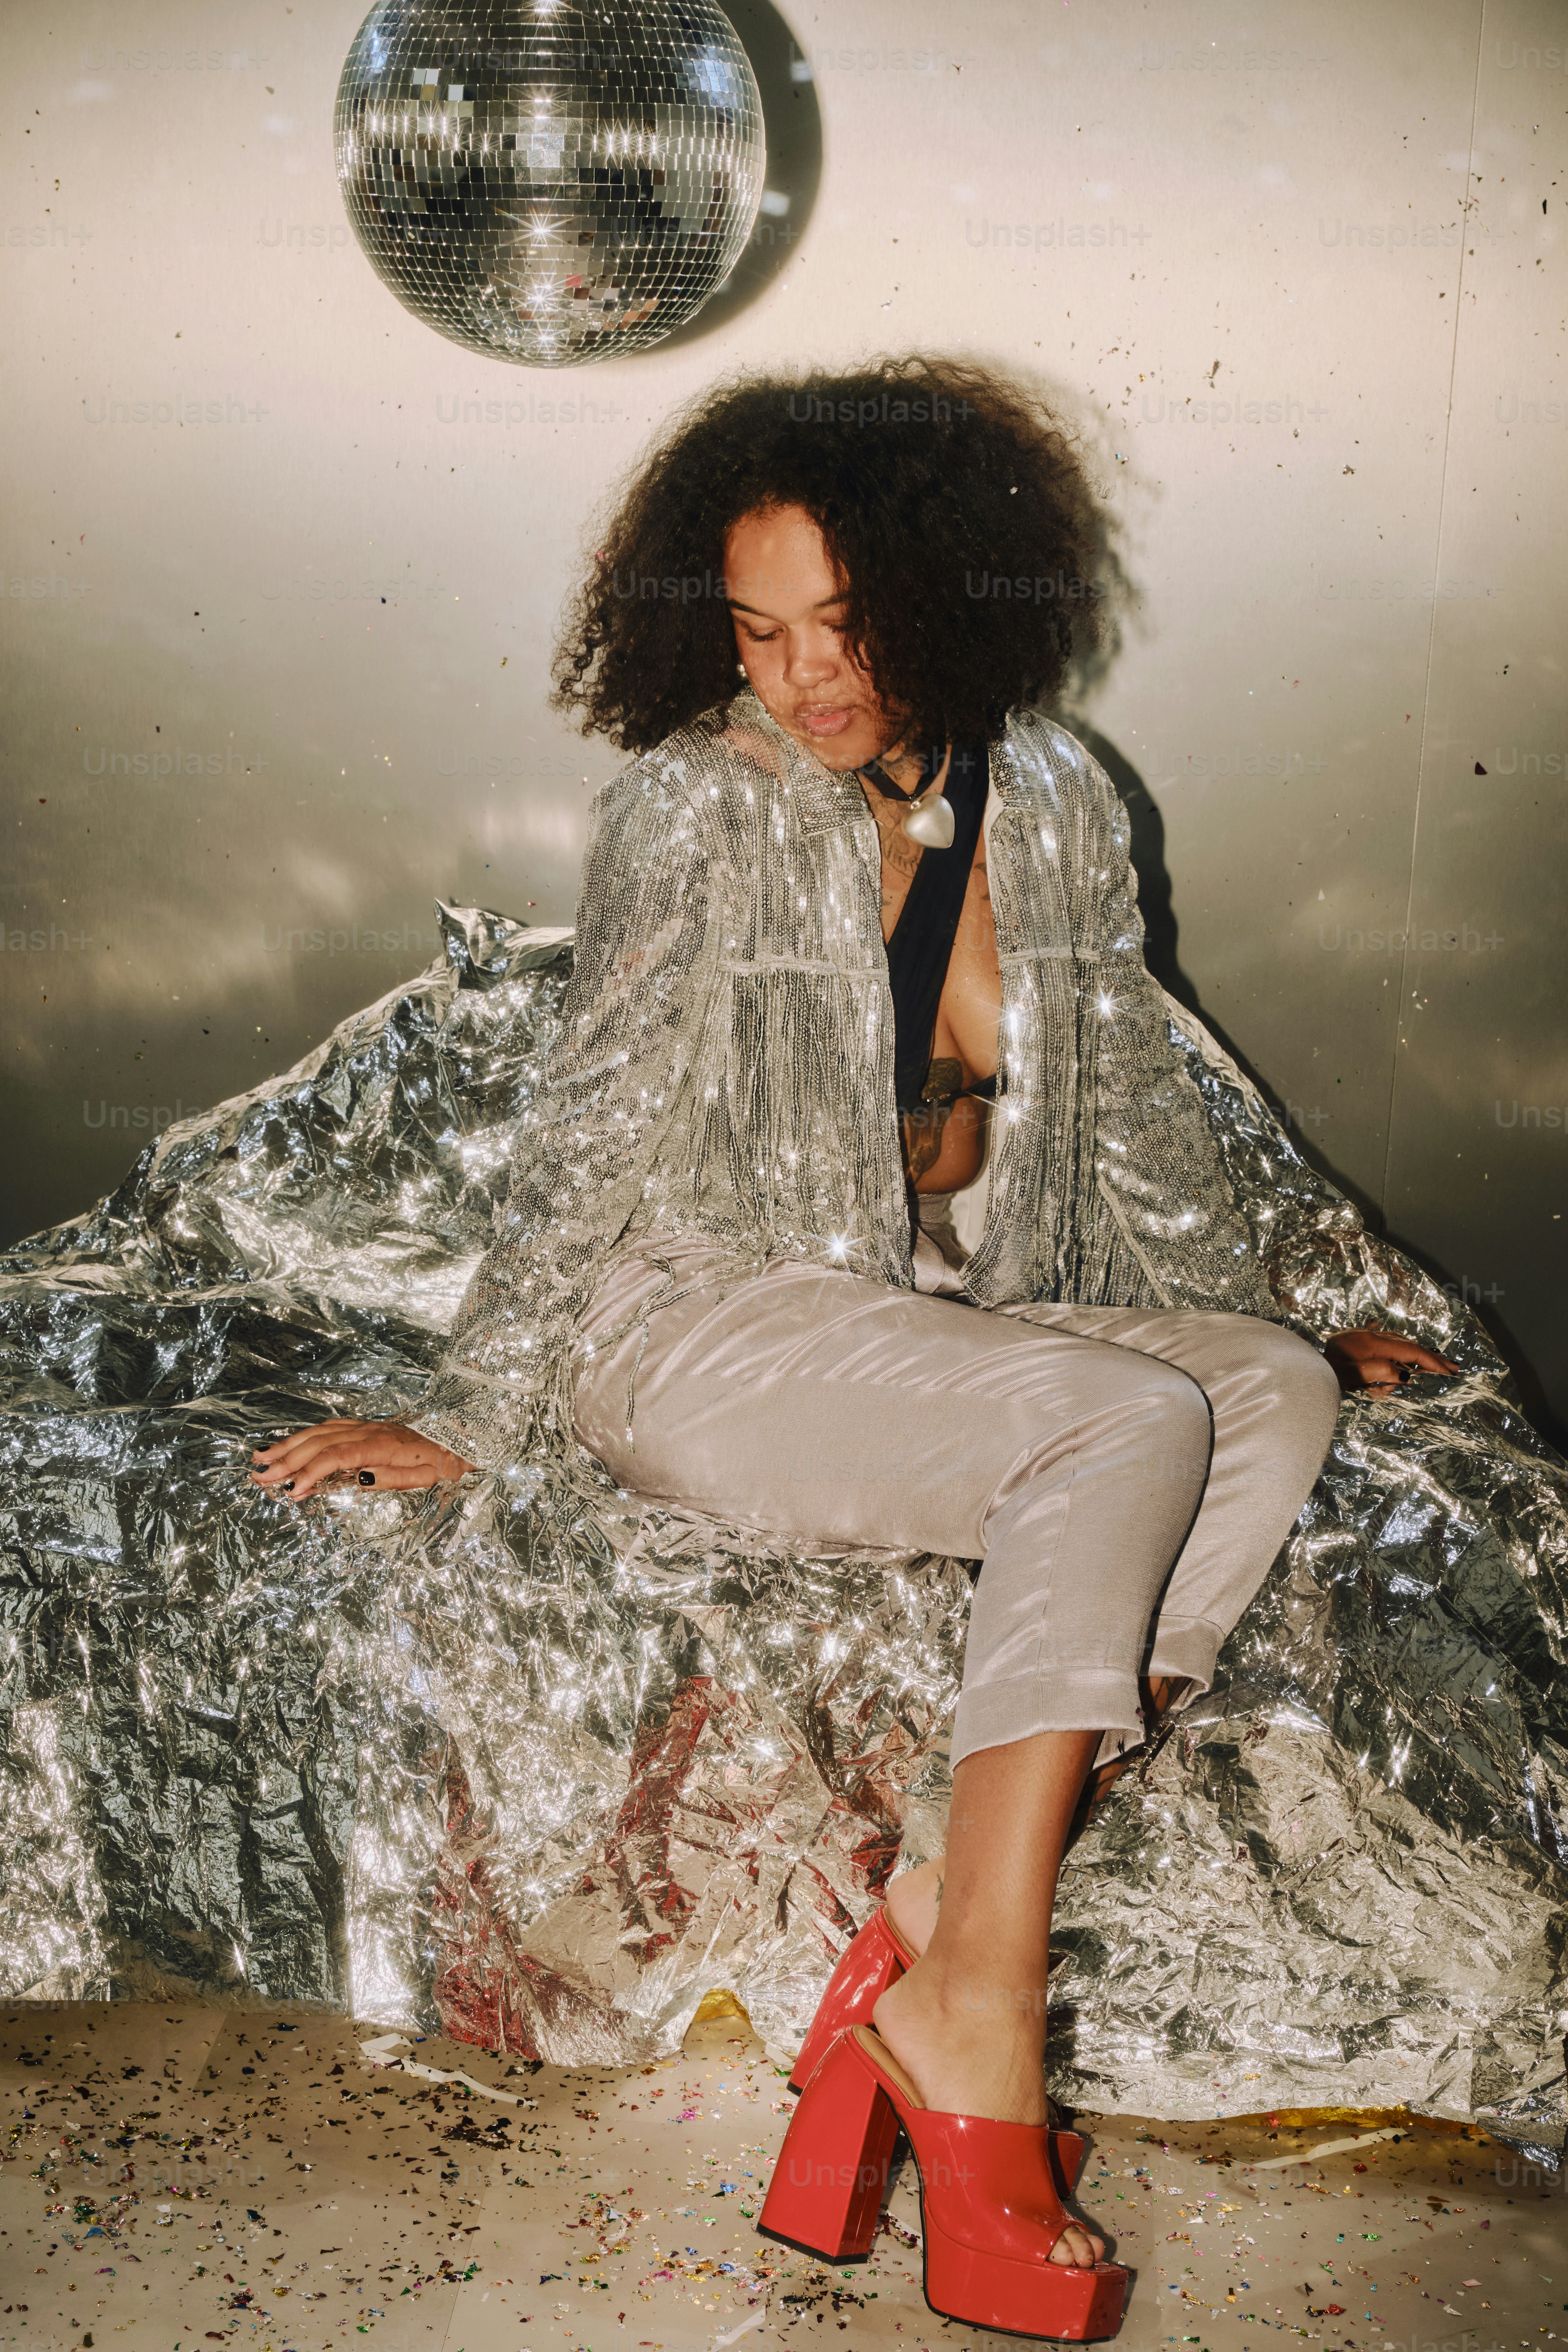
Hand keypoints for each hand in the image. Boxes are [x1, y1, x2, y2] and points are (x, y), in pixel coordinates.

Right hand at [251, 1420, 473, 1499]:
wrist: (459, 1439)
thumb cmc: (444, 1463)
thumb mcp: (424, 1478)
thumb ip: (389, 1478)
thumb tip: (355, 1479)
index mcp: (382, 1445)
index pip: (336, 1456)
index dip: (311, 1472)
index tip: (291, 1490)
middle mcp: (368, 1430)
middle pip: (319, 1442)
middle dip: (287, 1459)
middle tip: (260, 1477)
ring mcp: (364, 1425)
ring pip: (319, 1431)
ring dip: (288, 1445)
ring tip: (261, 1458)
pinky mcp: (364, 1425)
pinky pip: (328, 1427)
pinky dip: (305, 1436)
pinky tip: (289, 1444)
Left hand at [1322, 1328, 1459, 1395]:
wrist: (1301, 1370)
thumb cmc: (1323, 1375)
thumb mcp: (1350, 1377)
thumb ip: (1379, 1373)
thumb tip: (1406, 1375)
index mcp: (1370, 1343)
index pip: (1409, 1351)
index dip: (1431, 1362)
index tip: (1449, 1372)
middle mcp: (1369, 1336)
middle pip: (1408, 1346)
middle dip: (1430, 1358)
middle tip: (1454, 1367)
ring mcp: (1363, 1339)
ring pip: (1398, 1346)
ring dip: (1414, 1358)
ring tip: (1432, 1366)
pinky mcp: (1357, 1344)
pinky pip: (1386, 1347)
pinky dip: (1399, 1356)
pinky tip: (1404, 1364)